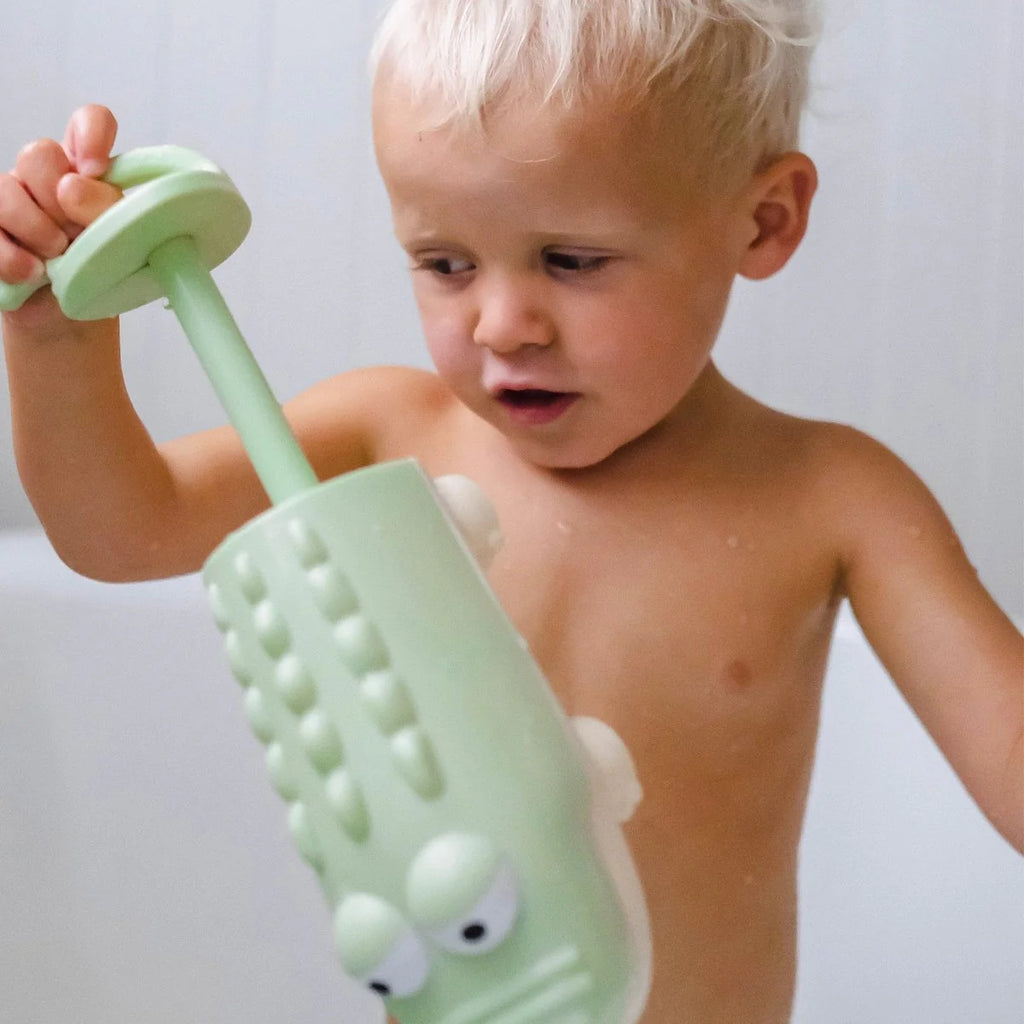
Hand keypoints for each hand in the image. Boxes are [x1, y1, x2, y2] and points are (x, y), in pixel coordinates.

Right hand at [0, 105, 122, 322]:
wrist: (73, 321)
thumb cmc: (104, 275)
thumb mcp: (122, 245)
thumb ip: (107, 211)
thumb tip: (75, 187)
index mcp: (88, 172)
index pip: (90, 123)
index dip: (91, 134)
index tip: (96, 170)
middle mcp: (47, 178)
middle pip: (40, 153)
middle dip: (59, 199)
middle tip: (76, 235)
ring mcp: (13, 200)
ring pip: (6, 187)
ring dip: (36, 229)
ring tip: (56, 258)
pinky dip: (12, 256)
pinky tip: (31, 274)